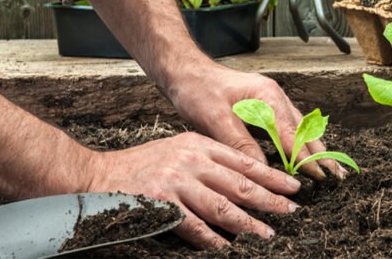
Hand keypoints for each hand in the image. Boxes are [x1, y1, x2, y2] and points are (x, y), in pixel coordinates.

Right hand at [87, 131, 300, 248]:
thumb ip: (208, 161)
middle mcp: (191, 160)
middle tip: (291, 211)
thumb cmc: (142, 165)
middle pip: (240, 183)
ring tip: (268, 234)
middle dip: (270, 199)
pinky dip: (214, 240)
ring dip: (248, 223)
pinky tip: (228, 248)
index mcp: (199, 144)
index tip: (292, 187)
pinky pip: (195, 227)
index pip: (244, 161)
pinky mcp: (162, 204)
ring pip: (223, 206)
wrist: (98, 175)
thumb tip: (243, 182)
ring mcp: (177, 182)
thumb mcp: (179, 150)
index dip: (271, 175)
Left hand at [168, 64, 347, 179]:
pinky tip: (305, 153)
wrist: (185, 71)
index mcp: (267, 96)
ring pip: (300, 127)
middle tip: (337, 176)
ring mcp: (271, 100)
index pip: (292, 134)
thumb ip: (241, 144)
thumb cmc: (198, 90)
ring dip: (314, 148)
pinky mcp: (264, 105)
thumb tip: (262, 170)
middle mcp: (274, 96)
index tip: (319, 176)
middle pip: (304, 129)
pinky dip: (300, 142)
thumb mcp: (215, 119)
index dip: (306, 158)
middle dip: (321, 153)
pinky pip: (289, 126)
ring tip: (329, 168)